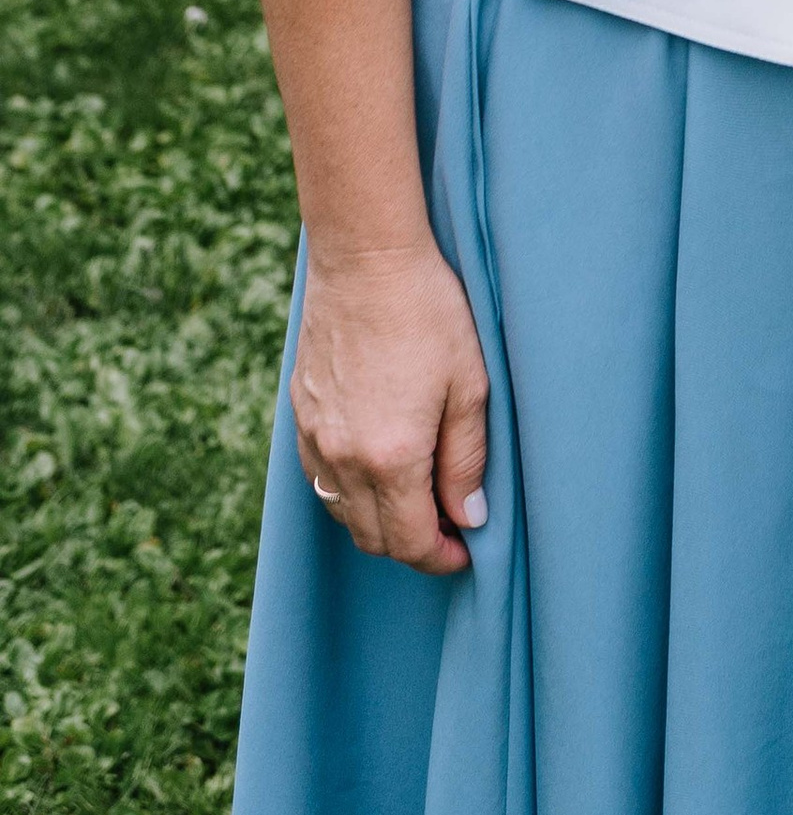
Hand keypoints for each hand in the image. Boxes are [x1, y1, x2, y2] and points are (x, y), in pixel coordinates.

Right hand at [291, 237, 488, 571]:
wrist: (365, 256)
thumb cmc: (428, 311)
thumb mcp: (469, 384)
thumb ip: (467, 459)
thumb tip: (469, 517)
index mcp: (391, 457)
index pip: (409, 542)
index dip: (440, 558)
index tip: (466, 552)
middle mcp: (343, 459)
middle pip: (372, 538)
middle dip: (411, 545)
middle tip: (447, 526)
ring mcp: (315, 439)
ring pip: (342, 514)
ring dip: (378, 520)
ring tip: (417, 497)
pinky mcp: (300, 416)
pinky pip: (321, 478)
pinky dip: (350, 490)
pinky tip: (378, 466)